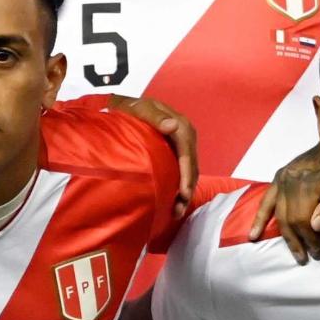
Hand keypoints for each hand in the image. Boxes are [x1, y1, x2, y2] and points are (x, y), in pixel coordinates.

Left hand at [98, 94, 199, 210]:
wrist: (128, 107)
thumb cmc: (132, 108)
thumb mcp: (141, 109)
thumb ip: (155, 117)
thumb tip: (172, 126)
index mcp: (181, 125)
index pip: (187, 152)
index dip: (186, 174)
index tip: (184, 193)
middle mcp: (186, 136)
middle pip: (192, 166)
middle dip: (187, 189)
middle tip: (178, 210)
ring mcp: (183, 146)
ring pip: (190, 172)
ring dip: (185, 193)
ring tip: (176, 212)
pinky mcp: (177, 153)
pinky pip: (184, 172)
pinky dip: (181, 187)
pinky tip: (174, 202)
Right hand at [253, 149, 319, 261]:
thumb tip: (315, 227)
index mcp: (308, 184)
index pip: (304, 219)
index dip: (310, 238)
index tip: (318, 251)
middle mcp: (291, 182)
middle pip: (290, 219)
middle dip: (298, 241)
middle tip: (306, 256)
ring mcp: (282, 180)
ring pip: (279, 214)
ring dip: (285, 236)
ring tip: (294, 252)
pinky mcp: (278, 178)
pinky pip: (265, 201)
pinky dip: (259, 219)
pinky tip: (253, 235)